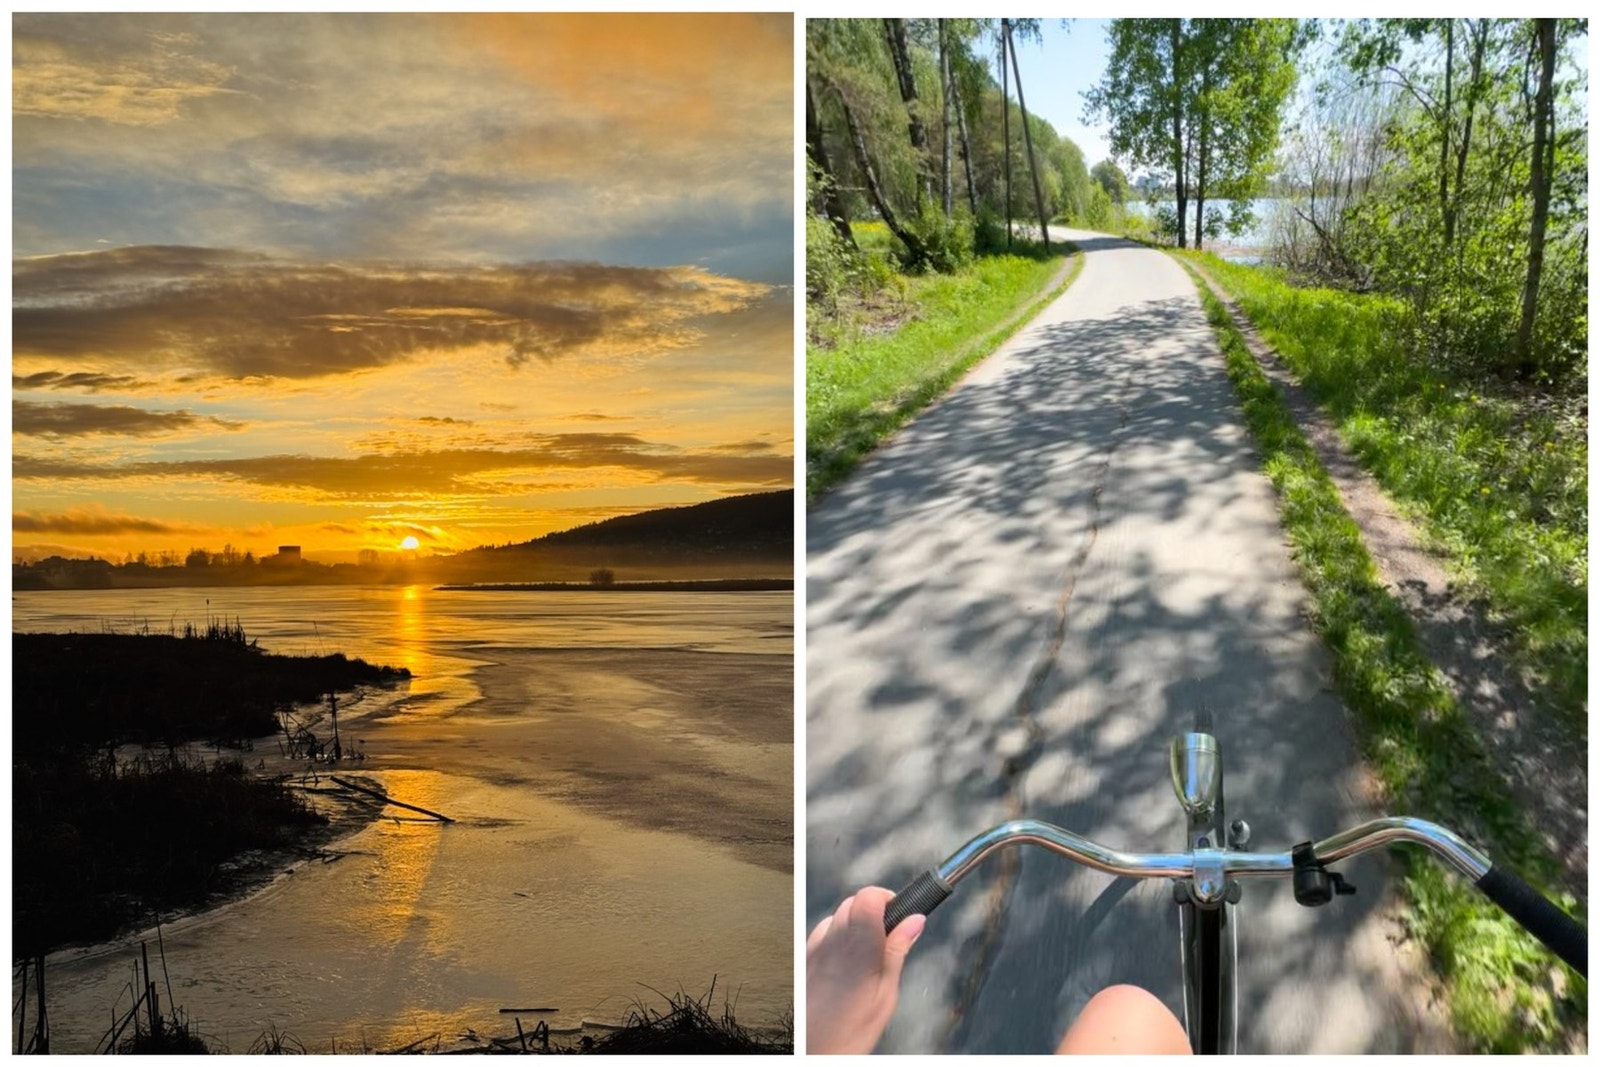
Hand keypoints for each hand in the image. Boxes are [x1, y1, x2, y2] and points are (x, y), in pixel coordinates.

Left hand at [805, 887, 925, 1054]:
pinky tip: (846, 961)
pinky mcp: (804, 958)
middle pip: (853, 902)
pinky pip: (822, 933)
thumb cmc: (851, 1031)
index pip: (868, 896)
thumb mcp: (886, 993)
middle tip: (889, 937)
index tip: (899, 912)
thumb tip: (915, 920)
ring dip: (854, 923)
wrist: (812, 1052)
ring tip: (868, 954)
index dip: (886, 899)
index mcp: (859, 946)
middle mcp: (832, 941)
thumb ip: (898, 950)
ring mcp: (814, 948)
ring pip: (837, 916)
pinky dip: (836, 937)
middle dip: (874, 911)